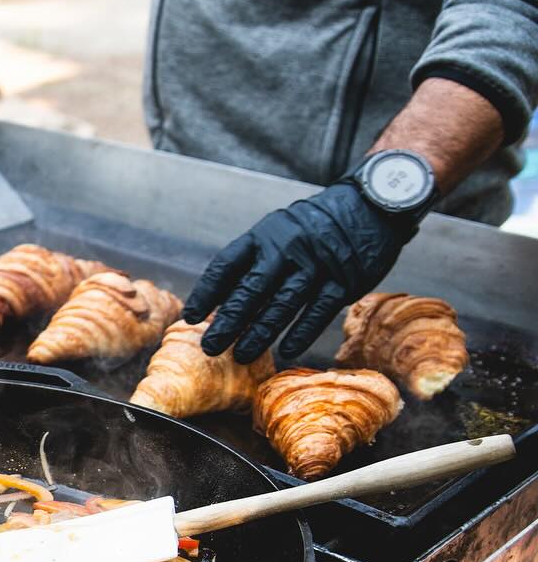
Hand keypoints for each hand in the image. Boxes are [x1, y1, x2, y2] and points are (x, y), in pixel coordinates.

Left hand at [183, 174, 426, 364]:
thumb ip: (250, 263)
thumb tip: (217, 302)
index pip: (226, 265)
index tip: (192, 316)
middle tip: (211, 346)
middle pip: (251, 290)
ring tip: (241, 355)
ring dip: (259, 333)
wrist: (368, 206)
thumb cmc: (311, 228)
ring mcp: (316, 265)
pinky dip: (300, 332)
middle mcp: (286, 250)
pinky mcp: (343, 280)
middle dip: (228, 321)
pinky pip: (318, 311)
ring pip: (282, 305)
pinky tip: (285, 350)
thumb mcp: (275, 233)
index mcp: (263, 236)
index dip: (207, 293)